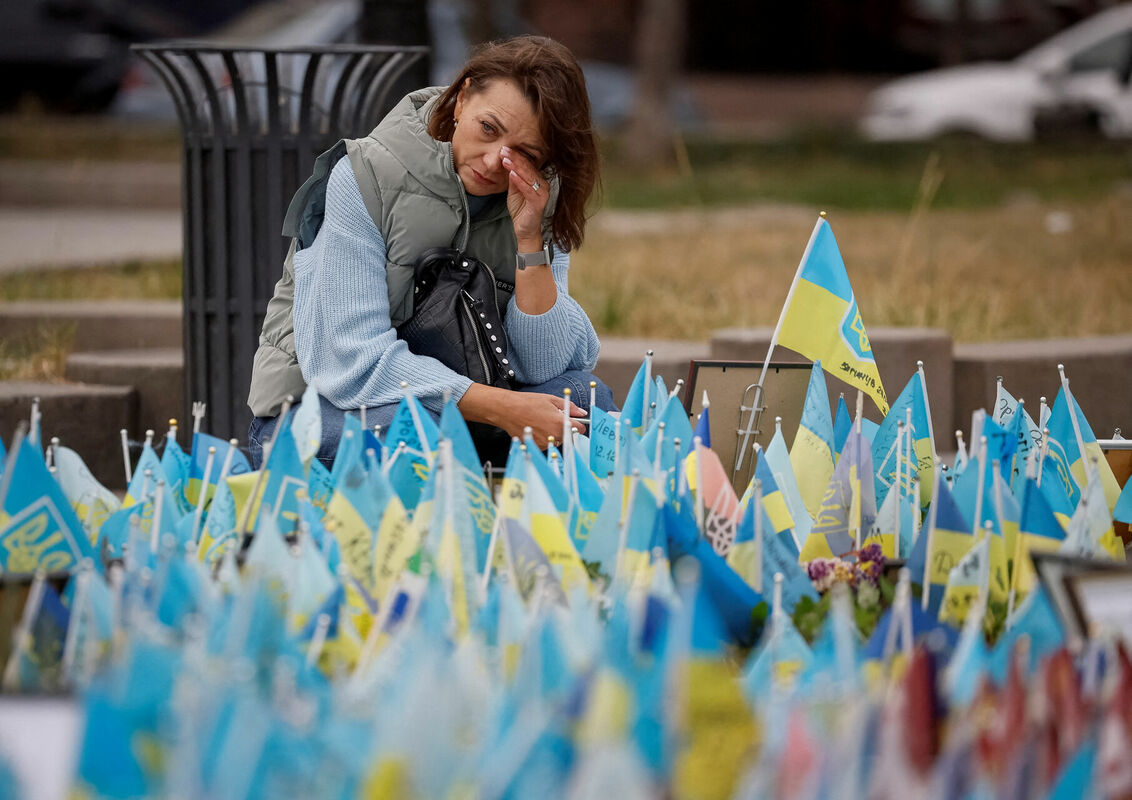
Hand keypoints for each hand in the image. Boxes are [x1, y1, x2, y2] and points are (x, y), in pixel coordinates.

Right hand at [459, 384, 586, 450]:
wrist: (507, 410)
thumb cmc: (527, 403)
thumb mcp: (551, 400)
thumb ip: (570, 407)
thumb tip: (581, 412)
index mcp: (560, 423)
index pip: (580, 429)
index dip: (579, 425)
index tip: (577, 423)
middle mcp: (554, 435)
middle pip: (568, 436)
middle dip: (564, 429)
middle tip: (553, 420)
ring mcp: (544, 443)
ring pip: (556, 441)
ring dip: (553, 434)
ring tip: (541, 423)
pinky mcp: (535, 447)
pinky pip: (545, 444)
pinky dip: (543, 438)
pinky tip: (535, 428)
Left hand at [502, 146, 547, 249]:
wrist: (524, 230)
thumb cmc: (521, 210)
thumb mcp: (514, 190)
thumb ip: (513, 177)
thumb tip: (507, 162)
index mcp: (537, 180)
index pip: (526, 164)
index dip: (515, 156)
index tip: (504, 148)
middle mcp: (542, 184)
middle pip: (528, 168)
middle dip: (515, 158)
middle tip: (503, 149)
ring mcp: (542, 193)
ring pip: (528, 176)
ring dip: (516, 166)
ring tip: (505, 159)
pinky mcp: (539, 202)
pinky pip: (528, 189)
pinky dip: (519, 181)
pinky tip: (511, 174)